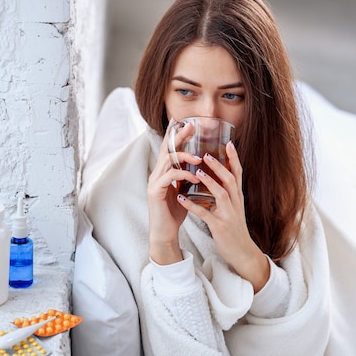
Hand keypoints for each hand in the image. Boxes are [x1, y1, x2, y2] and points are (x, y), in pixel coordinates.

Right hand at [147, 121, 200, 264]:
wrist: (165, 233)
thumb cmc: (175, 214)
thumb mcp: (184, 191)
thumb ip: (188, 178)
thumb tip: (201, 167)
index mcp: (163, 172)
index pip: (169, 149)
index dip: (175, 135)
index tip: (183, 121)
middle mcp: (156, 174)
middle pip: (166, 149)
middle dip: (178, 136)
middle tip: (191, 126)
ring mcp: (154, 182)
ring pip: (168, 161)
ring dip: (184, 156)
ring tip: (199, 157)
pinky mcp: (155, 191)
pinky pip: (170, 176)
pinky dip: (183, 174)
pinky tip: (194, 177)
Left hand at [176, 142, 269, 291]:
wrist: (242, 253)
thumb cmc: (234, 229)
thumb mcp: (233, 209)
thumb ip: (227, 194)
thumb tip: (217, 179)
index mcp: (238, 197)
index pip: (238, 173)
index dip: (234, 158)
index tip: (228, 143)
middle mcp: (236, 203)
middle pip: (230, 179)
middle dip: (219, 166)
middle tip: (206, 154)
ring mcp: (229, 215)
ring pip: (220, 194)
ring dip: (209, 181)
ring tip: (196, 171)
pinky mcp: (219, 226)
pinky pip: (204, 214)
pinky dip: (192, 205)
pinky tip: (180, 198)